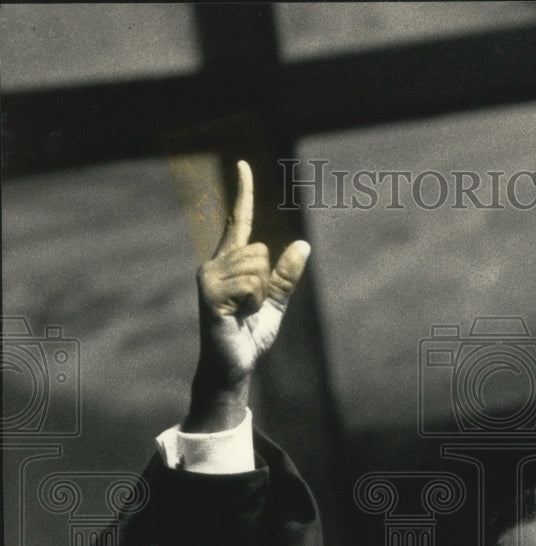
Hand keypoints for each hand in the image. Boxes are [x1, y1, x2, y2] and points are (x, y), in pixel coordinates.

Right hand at [185, 160, 310, 431]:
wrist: (233, 367)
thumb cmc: (248, 337)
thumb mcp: (274, 303)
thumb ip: (286, 277)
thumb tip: (303, 244)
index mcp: (230, 262)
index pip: (238, 220)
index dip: (243, 192)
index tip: (243, 164)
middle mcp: (214, 263)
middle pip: (262, 251)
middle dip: (267, 283)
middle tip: (250, 307)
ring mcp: (208, 277)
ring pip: (257, 267)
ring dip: (259, 295)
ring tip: (242, 313)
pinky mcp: (208, 293)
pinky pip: (249, 284)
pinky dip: (252, 303)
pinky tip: (236, 317)